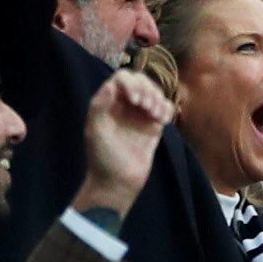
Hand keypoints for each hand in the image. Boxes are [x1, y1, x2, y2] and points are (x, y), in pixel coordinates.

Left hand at [72, 70, 175, 214]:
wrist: (118, 183)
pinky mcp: (153, 127)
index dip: (131, 84)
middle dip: (148, 90)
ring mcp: (140, 115)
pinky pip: (164, 109)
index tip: (135, 101)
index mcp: (108, 103)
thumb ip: (100, 106)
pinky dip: (167, 110)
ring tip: (155, 117)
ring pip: (155, 93)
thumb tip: (110, 85)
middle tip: (146, 108)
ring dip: (158, 99)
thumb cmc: (103, 158)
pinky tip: (163, 121)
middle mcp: (124, 105)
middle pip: (141, 81)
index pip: (122, 78)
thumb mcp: (95, 132)